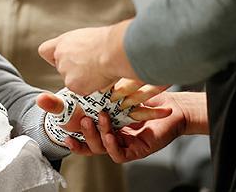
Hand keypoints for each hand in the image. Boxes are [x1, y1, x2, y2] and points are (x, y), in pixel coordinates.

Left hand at [38, 20, 135, 94]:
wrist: (113, 50)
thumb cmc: (108, 42)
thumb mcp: (88, 38)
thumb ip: (78, 47)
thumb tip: (83, 54)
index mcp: (63, 42)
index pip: (45, 51)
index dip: (53, 56)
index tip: (66, 57)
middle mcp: (60, 56)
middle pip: (61, 68)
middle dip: (74, 70)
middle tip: (92, 66)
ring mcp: (65, 71)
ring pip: (71, 80)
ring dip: (83, 79)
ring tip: (98, 69)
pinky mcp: (72, 84)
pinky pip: (80, 90)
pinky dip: (89, 87)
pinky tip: (99, 77)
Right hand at [65, 91, 206, 162]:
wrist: (172, 105)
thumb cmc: (146, 96)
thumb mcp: (116, 89)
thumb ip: (95, 89)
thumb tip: (75, 80)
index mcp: (104, 124)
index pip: (83, 134)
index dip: (72, 135)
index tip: (63, 131)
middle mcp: (112, 136)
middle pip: (90, 143)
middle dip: (83, 134)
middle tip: (82, 120)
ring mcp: (123, 145)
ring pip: (102, 149)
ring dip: (97, 136)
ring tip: (99, 120)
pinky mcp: (136, 151)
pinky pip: (118, 155)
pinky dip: (112, 146)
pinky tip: (111, 136)